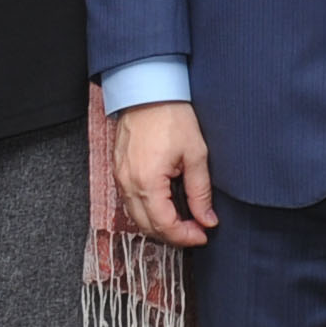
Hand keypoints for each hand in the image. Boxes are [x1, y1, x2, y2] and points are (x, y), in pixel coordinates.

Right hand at [115, 102, 218, 245]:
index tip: (202, 235)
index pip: (164, 225)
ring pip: (136, 216)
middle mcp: (128, 184)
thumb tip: (207, 219)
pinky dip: (146, 210)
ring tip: (182, 221)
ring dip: (158, 225)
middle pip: (147, 226)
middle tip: (194, 232)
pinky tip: (164, 205)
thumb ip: (200, 192)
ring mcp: (120, 177)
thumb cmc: (172, 116)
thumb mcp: (196, 155)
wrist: (148, 90)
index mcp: (148, 182)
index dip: (185, 237)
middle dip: (172, 235)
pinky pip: (129, 201)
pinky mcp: (118, 170)